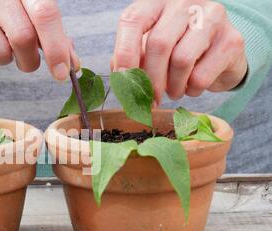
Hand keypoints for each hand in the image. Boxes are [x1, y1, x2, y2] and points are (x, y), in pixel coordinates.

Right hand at [0, 0, 78, 80]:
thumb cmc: (6, 14)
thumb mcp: (33, 18)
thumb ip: (56, 39)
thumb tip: (72, 66)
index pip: (45, 13)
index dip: (56, 47)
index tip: (62, 73)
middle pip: (23, 37)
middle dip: (29, 60)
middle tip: (27, 61)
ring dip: (5, 60)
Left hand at [112, 0, 247, 104]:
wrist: (221, 54)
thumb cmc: (177, 49)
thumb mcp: (148, 50)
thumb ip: (131, 59)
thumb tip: (121, 79)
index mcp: (157, 2)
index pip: (133, 20)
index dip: (124, 51)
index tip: (122, 77)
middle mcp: (185, 3)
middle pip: (159, 43)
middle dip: (150, 79)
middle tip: (149, 98)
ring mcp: (212, 17)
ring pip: (181, 60)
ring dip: (172, 86)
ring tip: (173, 91)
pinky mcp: (231, 39)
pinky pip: (202, 75)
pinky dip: (192, 90)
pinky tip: (192, 86)